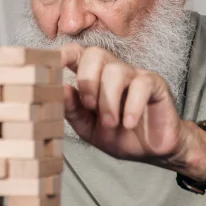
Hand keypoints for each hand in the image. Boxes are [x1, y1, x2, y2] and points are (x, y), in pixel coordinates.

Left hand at [61, 44, 201, 167]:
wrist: (151, 152)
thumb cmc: (118, 136)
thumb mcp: (88, 128)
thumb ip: (72, 110)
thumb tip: (60, 89)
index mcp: (93, 78)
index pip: (76, 53)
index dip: (62, 54)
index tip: (50, 65)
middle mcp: (112, 71)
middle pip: (95, 54)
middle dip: (87, 80)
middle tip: (90, 107)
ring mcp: (134, 75)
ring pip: (116, 71)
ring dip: (109, 100)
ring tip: (111, 124)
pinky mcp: (155, 84)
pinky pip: (142, 84)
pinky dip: (132, 106)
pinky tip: (129, 123)